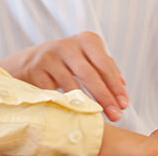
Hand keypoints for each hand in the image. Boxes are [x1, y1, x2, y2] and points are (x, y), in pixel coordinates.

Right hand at [0, 32, 127, 120]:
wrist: (33, 60)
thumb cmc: (70, 61)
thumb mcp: (89, 59)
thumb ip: (106, 69)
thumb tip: (122, 86)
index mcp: (86, 40)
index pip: (104, 63)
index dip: (115, 86)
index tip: (124, 105)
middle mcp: (67, 45)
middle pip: (88, 73)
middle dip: (104, 96)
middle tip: (116, 115)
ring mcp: (49, 56)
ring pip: (71, 84)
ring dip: (86, 104)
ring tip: (98, 118)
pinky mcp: (36, 70)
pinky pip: (53, 92)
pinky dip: (65, 105)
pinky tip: (74, 114)